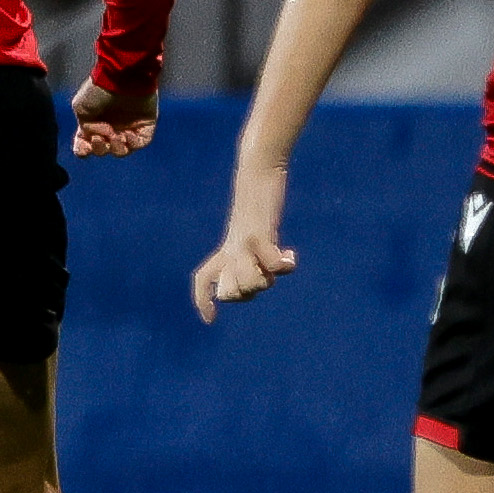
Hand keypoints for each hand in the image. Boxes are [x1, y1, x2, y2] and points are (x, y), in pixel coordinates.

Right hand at [70, 80, 156, 158]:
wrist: (122, 76)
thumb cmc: (99, 89)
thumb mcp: (80, 107)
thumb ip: (85, 128)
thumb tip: (103, 135)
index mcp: (94, 122)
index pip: (86, 143)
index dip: (83, 149)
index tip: (85, 146)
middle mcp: (111, 126)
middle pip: (104, 150)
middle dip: (100, 149)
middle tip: (100, 137)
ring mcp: (128, 126)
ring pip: (122, 150)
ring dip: (117, 148)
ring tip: (116, 135)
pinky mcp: (145, 124)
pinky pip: (140, 143)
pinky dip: (133, 143)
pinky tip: (127, 134)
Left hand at [191, 179, 293, 321]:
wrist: (259, 172)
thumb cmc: (261, 203)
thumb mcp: (256, 232)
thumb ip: (258, 254)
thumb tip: (277, 270)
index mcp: (225, 249)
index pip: (203, 280)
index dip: (203, 300)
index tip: (210, 320)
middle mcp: (229, 249)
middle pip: (231, 292)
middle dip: (250, 291)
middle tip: (263, 268)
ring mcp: (242, 243)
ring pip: (250, 284)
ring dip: (266, 277)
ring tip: (276, 258)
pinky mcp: (258, 233)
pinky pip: (271, 265)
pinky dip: (283, 264)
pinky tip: (290, 253)